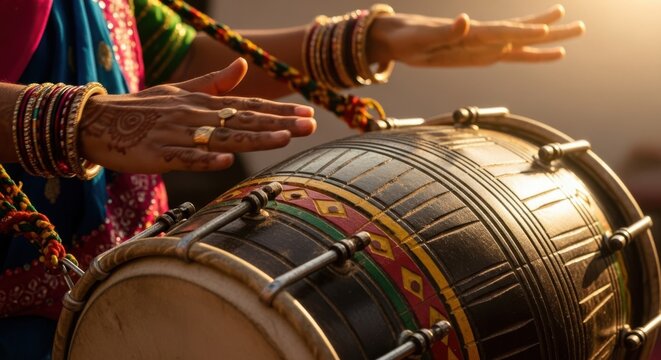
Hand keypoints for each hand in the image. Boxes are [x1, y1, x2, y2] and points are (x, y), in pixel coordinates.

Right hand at [79, 58, 315, 172]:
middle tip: (310, 125)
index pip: (249, 107)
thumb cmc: (144, 108)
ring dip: (253, 138)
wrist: (99, 120)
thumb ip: (215, 82)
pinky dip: (205, 159)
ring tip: (283, 138)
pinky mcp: (158, 153)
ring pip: (221, 138)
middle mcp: (196, 116)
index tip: (308, 114)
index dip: (279, 111)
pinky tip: (226, 162)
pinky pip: (184, 157)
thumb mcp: (180, 91)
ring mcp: (178, 134)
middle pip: (243, 121)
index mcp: (203, 103)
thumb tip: (243, 65)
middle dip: (279, 123)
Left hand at [368, 4, 584, 66]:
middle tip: (581, 26)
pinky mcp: (477, 53)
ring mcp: (481, 44)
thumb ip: (444, 31)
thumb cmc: (407, 38)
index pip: (502, 32)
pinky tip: (541, 48)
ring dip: (545, 37)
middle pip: (521, 32)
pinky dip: (526, 51)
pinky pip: (507, 53)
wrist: (398, 38)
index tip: (547, 28)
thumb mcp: (421, 38)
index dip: (523, 31)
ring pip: (520, 40)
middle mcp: (481, 36)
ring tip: (573, 29)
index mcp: (470, 33)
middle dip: (550, 30)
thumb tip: (464, 20)